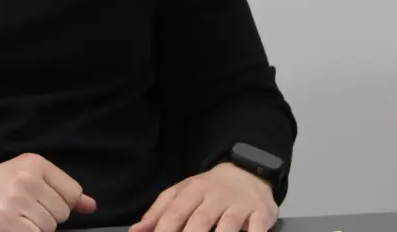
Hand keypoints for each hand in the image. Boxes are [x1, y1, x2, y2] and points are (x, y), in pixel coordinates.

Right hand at [0, 152, 96, 231]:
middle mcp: (26, 180)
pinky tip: (11, 228)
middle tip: (19, 211)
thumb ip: (60, 190)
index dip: (58, 203)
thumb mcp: (24, 177)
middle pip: (61, 213)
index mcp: (33, 162)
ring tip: (13, 220)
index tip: (38, 201)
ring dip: (34, 230)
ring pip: (49, 229)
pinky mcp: (9, 226)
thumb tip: (91, 206)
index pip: (72, 192)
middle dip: (45, 217)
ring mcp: (17, 204)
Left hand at [130, 163, 277, 231]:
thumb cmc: (209, 190)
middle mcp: (215, 196)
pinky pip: (257, 228)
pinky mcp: (260, 213)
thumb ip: (159, 213)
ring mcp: (238, 205)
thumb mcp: (182, 193)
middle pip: (199, 222)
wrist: (247, 172)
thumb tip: (136, 231)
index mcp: (192, 191)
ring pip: (227, 226)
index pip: (174, 214)